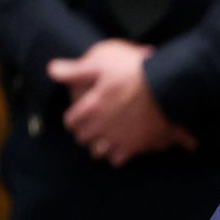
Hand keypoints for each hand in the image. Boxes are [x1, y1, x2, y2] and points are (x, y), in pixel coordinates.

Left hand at [52, 39, 196, 166]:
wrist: (167, 85)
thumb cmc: (134, 69)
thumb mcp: (101, 60)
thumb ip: (75, 69)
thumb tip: (51, 70)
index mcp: (90, 106)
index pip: (71, 120)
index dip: (72, 119)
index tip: (76, 117)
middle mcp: (101, 126)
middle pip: (83, 139)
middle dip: (84, 134)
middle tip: (90, 128)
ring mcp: (119, 138)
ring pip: (99, 152)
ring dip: (99, 147)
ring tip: (105, 141)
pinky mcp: (137, 145)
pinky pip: (120, 159)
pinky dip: (120, 155)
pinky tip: (124, 149)